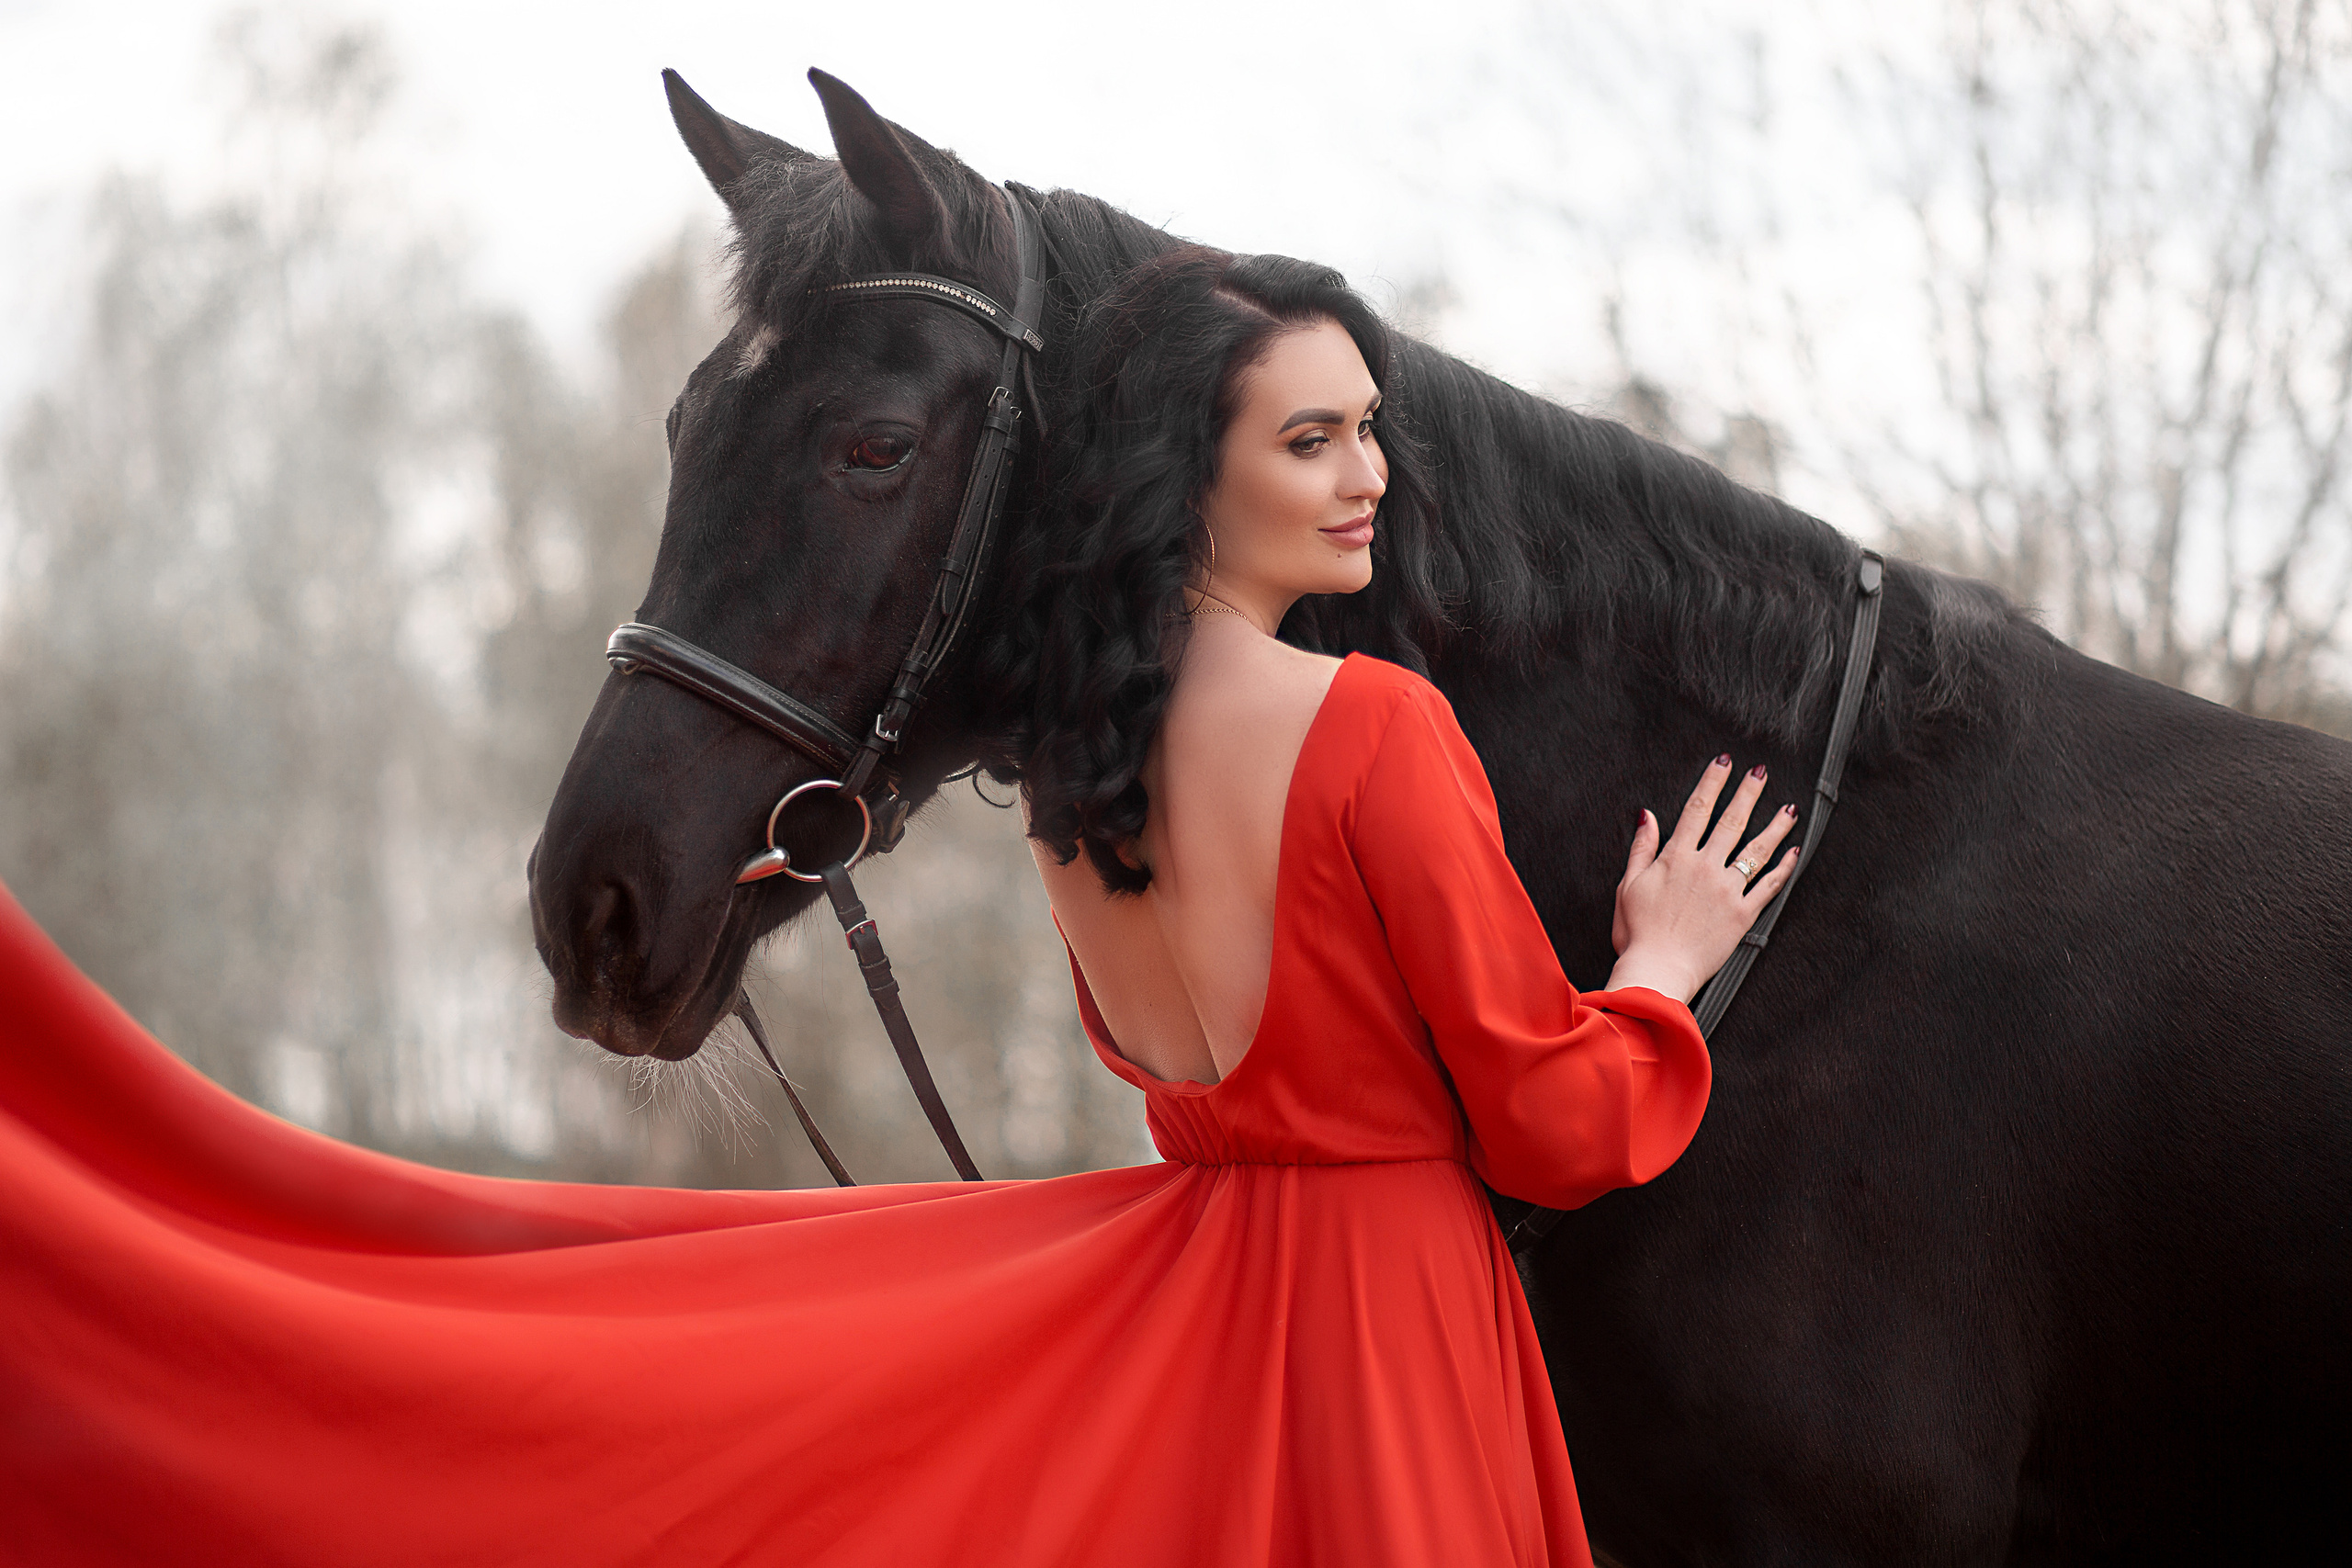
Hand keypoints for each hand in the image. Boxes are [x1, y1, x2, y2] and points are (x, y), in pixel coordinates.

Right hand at [1606, 755, 1800, 1002]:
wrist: (1658, 970)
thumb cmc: (1639, 934)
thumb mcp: (1628, 885)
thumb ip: (1641, 848)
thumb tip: (1646, 816)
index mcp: (1676, 858)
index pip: (1697, 809)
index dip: (1712, 782)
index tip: (1723, 764)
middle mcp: (1706, 868)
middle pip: (1732, 821)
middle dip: (1747, 793)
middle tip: (1760, 773)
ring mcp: (1728, 890)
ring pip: (1757, 850)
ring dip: (1775, 826)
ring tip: (1789, 808)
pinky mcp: (1743, 914)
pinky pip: (1769, 886)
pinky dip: (1783, 868)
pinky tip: (1793, 853)